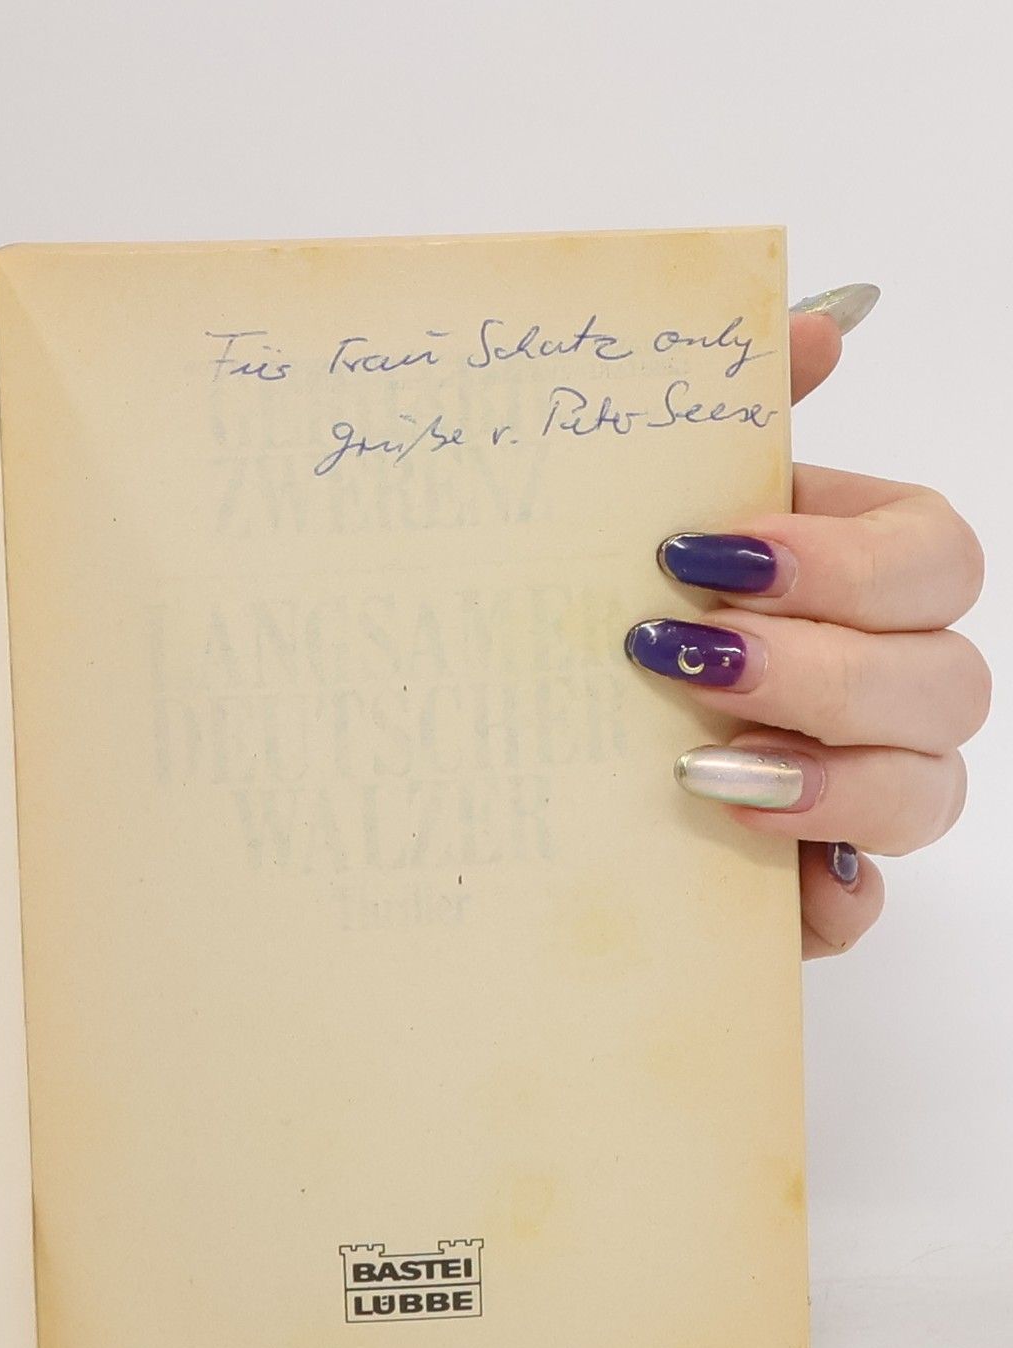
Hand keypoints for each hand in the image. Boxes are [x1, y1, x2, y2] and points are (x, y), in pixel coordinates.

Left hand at [625, 287, 988, 955]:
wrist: (520, 752)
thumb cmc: (621, 610)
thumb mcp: (657, 512)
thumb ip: (740, 418)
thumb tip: (823, 322)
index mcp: (869, 577)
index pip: (932, 559)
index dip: (838, 562)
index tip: (699, 554)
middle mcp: (890, 682)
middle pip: (947, 680)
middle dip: (819, 670)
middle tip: (685, 660)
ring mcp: (864, 791)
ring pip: (928, 793)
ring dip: (825, 781)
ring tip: (696, 769)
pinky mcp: (816, 886)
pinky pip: (860, 905)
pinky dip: (820, 895)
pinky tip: (762, 879)